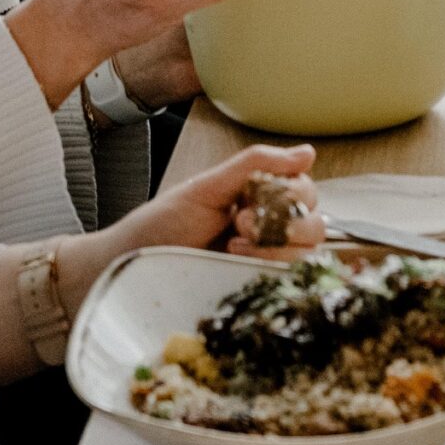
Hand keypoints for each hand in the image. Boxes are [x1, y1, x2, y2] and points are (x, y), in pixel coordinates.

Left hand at [105, 144, 324, 261]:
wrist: (130, 267)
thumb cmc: (162, 225)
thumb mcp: (207, 187)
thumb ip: (255, 164)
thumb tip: (308, 152)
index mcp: (261, 201)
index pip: (305, 192)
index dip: (288, 192)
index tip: (248, 199)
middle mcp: (271, 233)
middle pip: (315, 223)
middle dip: (283, 220)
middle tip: (239, 223)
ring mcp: (265, 265)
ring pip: (308, 253)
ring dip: (274, 246)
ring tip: (233, 247)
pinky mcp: (258, 291)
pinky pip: (291, 282)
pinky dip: (270, 268)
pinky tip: (237, 264)